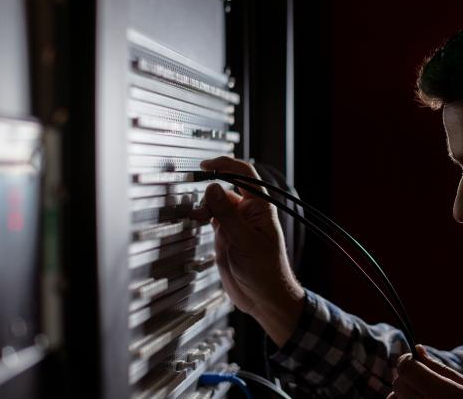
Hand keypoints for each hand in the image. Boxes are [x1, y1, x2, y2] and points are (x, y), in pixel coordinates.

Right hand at [191, 157, 304, 345]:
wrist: (264, 297)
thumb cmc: (266, 272)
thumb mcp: (244, 241)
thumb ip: (227, 214)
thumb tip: (213, 188)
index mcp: (260, 208)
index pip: (244, 175)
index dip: (226, 165)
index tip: (206, 165)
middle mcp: (248, 213)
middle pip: (225, 188)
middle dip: (210, 190)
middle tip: (198, 199)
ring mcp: (236, 224)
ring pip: (216, 204)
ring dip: (204, 206)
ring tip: (197, 216)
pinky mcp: (226, 236)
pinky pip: (212, 218)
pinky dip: (202, 216)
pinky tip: (196, 220)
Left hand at [388, 345, 462, 398]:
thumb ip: (440, 368)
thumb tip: (417, 349)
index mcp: (445, 394)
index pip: (407, 369)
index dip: (409, 361)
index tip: (416, 360)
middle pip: (399, 383)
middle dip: (407, 376)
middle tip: (423, 379)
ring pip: (393, 397)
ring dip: (403, 392)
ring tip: (422, 393)